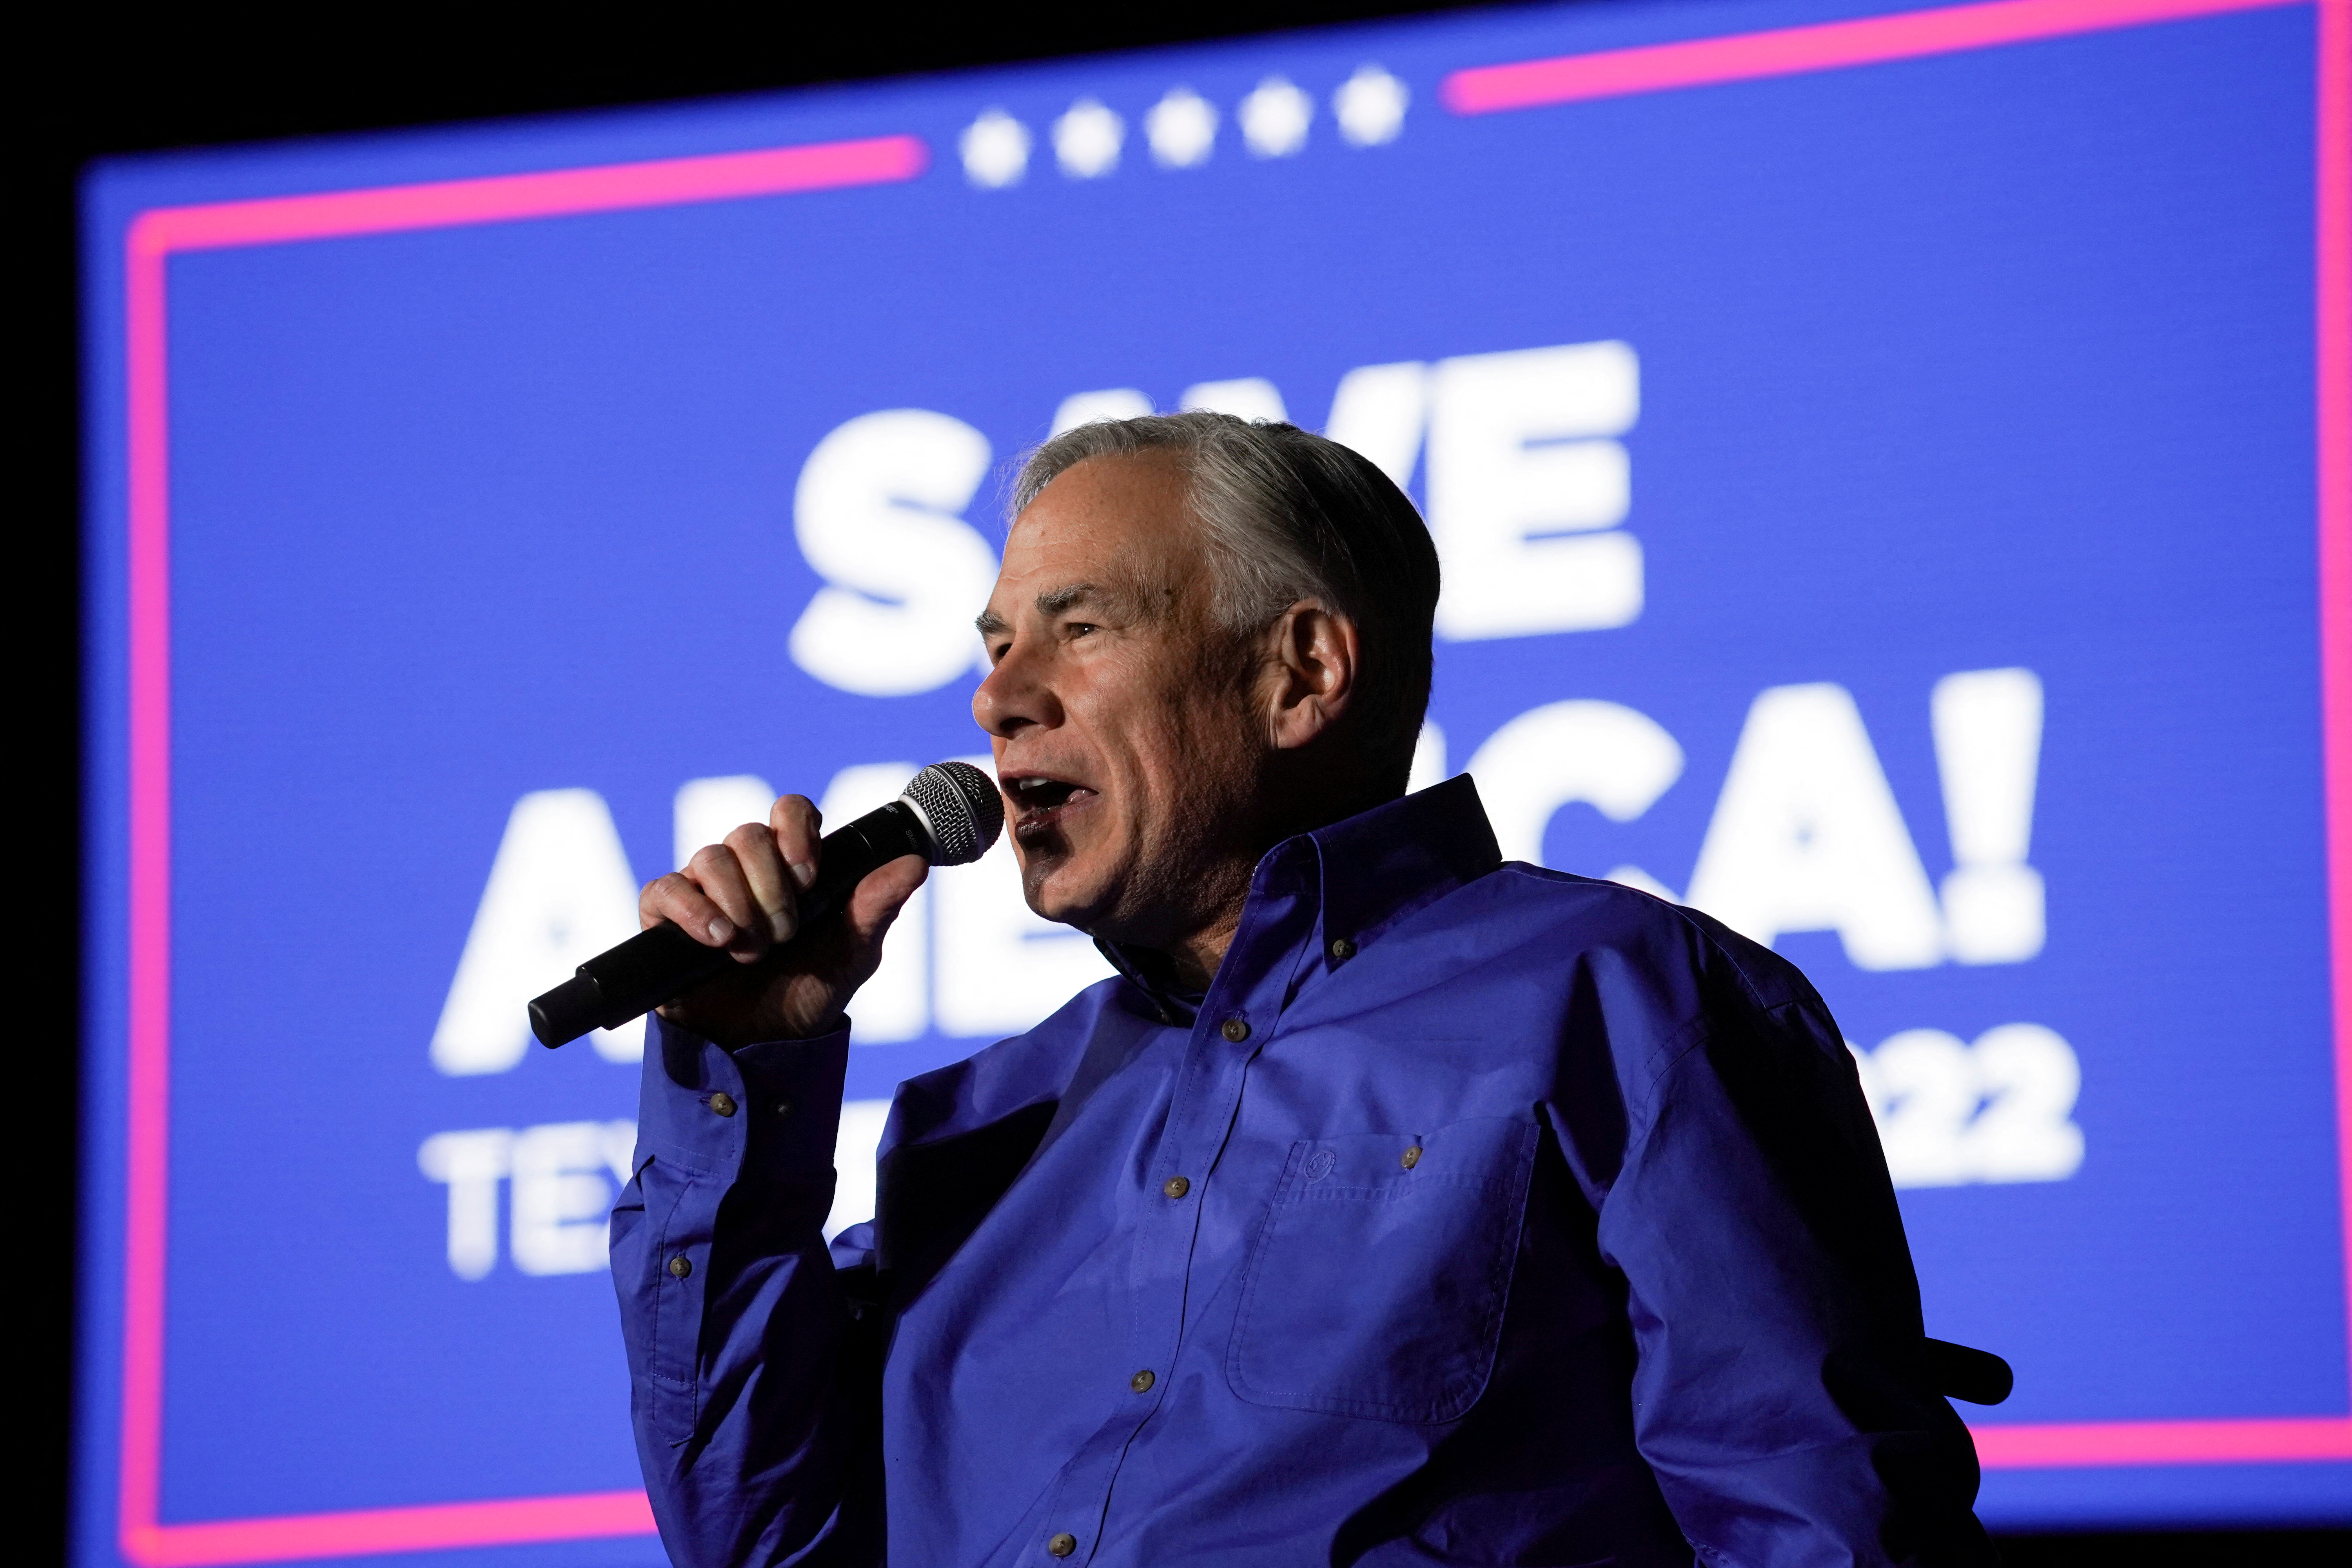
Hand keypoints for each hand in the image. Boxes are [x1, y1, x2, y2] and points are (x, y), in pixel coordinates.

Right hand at [640, 793, 928, 1047]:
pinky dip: (692, 910)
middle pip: (748, 834)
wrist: (762, 1043)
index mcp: (791, 864)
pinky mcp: (664, 916)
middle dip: (771, 886)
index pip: (789, 811)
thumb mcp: (852, 953)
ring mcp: (703, 889)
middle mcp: (744, 868)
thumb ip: (877, 906)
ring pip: (710, 857)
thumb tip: (916, 863)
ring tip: (752, 950)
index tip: (809, 877)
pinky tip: (717, 938)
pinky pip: (665, 888)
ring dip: (738, 904)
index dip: (796, 830)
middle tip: (785, 934)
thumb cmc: (808, 990)